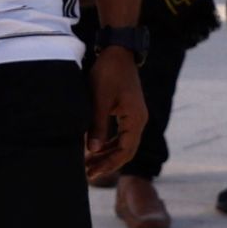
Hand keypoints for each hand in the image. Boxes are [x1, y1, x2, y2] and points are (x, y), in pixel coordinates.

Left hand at [83, 45, 145, 180]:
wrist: (118, 52)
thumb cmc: (108, 73)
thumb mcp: (99, 100)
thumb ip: (97, 126)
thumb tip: (93, 151)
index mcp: (135, 119)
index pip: (124, 151)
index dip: (108, 164)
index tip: (92, 173)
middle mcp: (139, 120)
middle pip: (126, 151)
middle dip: (107, 164)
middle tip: (88, 175)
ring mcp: (135, 117)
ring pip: (123, 144)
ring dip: (107, 155)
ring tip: (89, 165)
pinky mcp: (128, 112)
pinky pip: (121, 135)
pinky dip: (109, 144)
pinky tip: (95, 150)